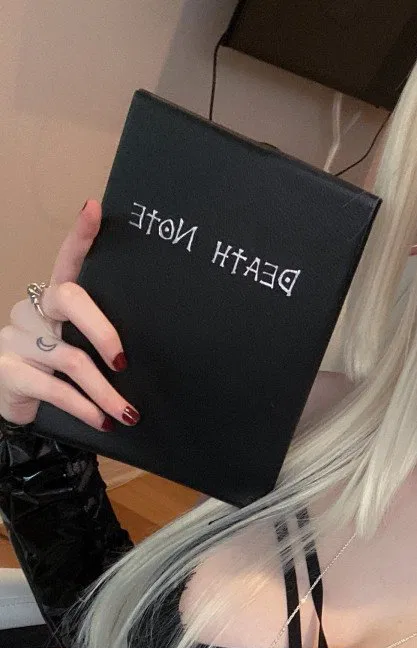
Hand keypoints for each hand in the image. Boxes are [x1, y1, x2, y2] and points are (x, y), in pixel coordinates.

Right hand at [0, 200, 139, 430]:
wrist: (17, 406)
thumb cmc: (59, 373)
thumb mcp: (79, 348)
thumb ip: (100, 337)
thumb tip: (156, 345)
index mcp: (53, 301)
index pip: (67, 261)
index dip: (79, 236)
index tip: (95, 210)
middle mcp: (32, 310)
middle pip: (69, 300)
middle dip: (103, 331)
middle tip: (125, 362)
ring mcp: (16, 339)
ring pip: (71, 359)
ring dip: (106, 393)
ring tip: (129, 413)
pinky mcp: (8, 371)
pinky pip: (55, 389)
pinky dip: (86, 408)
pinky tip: (104, 421)